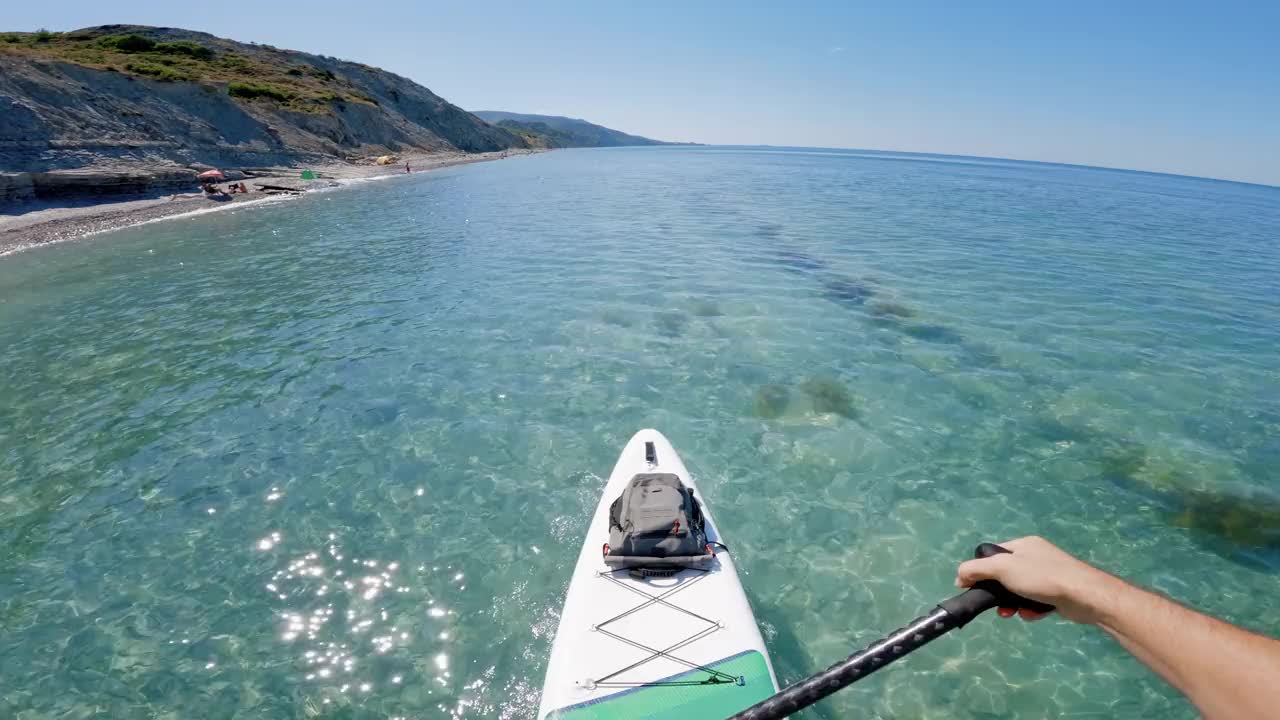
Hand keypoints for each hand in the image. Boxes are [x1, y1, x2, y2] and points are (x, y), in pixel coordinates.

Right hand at [955, 536, 1114, 624]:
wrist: (1083, 595)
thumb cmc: (1041, 577)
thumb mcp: (1002, 568)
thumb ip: (976, 569)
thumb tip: (959, 576)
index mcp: (1024, 544)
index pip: (994, 554)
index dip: (982, 570)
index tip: (974, 586)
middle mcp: (1036, 556)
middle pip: (1006, 574)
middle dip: (999, 592)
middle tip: (997, 606)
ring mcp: (1049, 574)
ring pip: (1020, 590)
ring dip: (1014, 603)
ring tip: (1014, 613)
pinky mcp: (1058, 593)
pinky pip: (1036, 600)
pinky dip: (1031, 609)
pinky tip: (1033, 614)